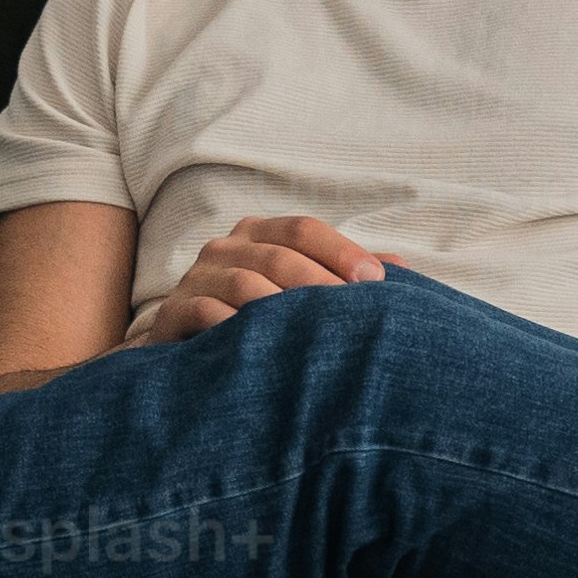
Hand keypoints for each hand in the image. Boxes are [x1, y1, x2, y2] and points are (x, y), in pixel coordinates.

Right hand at [127, 214, 395, 345]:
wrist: (184, 349)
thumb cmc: (255, 318)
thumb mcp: (298, 292)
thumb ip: (342, 280)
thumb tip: (404, 271)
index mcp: (259, 233)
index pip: (304, 229)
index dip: (342, 252)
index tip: (374, 282)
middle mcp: (226, 247)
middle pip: (279, 254)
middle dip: (320, 284)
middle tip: (352, 317)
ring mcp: (197, 277)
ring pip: (246, 283)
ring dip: (284, 308)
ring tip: (315, 335)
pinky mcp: (173, 311)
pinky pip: (207, 312)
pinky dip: (238, 327)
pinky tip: (265, 346)